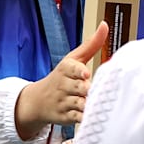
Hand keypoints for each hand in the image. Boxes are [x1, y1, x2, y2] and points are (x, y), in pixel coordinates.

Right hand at [14, 22, 108, 139]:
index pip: (72, 69)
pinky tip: (93, 115)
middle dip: (87, 90)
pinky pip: (77, 118)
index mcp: (66, 69)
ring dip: (88, 104)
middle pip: (79, 88)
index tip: (86, 75)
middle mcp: (63, 86)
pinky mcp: (66, 117)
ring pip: (79, 104)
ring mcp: (64, 102)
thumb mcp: (74, 59)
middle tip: (95, 90)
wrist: (38, 101)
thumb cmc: (63, 76)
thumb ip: (91, 44)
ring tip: (98, 103)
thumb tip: (105, 25)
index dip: (79, 72)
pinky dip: (85, 118)